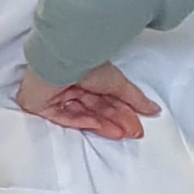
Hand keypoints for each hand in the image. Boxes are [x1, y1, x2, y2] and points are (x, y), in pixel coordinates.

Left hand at [18, 63, 155, 140]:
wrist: (63, 59)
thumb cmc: (87, 62)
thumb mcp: (118, 82)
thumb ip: (135, 98)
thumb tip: (154, 110)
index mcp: (85, 74)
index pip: (105, 97)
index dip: (123, 111)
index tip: (137, 125)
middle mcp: (69, 82)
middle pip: (95, 107)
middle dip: (115, 120)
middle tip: (133, 133)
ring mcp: (53, 93)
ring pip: (80, 113)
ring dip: (102, 124)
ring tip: (119, 134)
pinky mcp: (39, 103)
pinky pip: (62, 116)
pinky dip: (79, 120)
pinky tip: (95, 124)